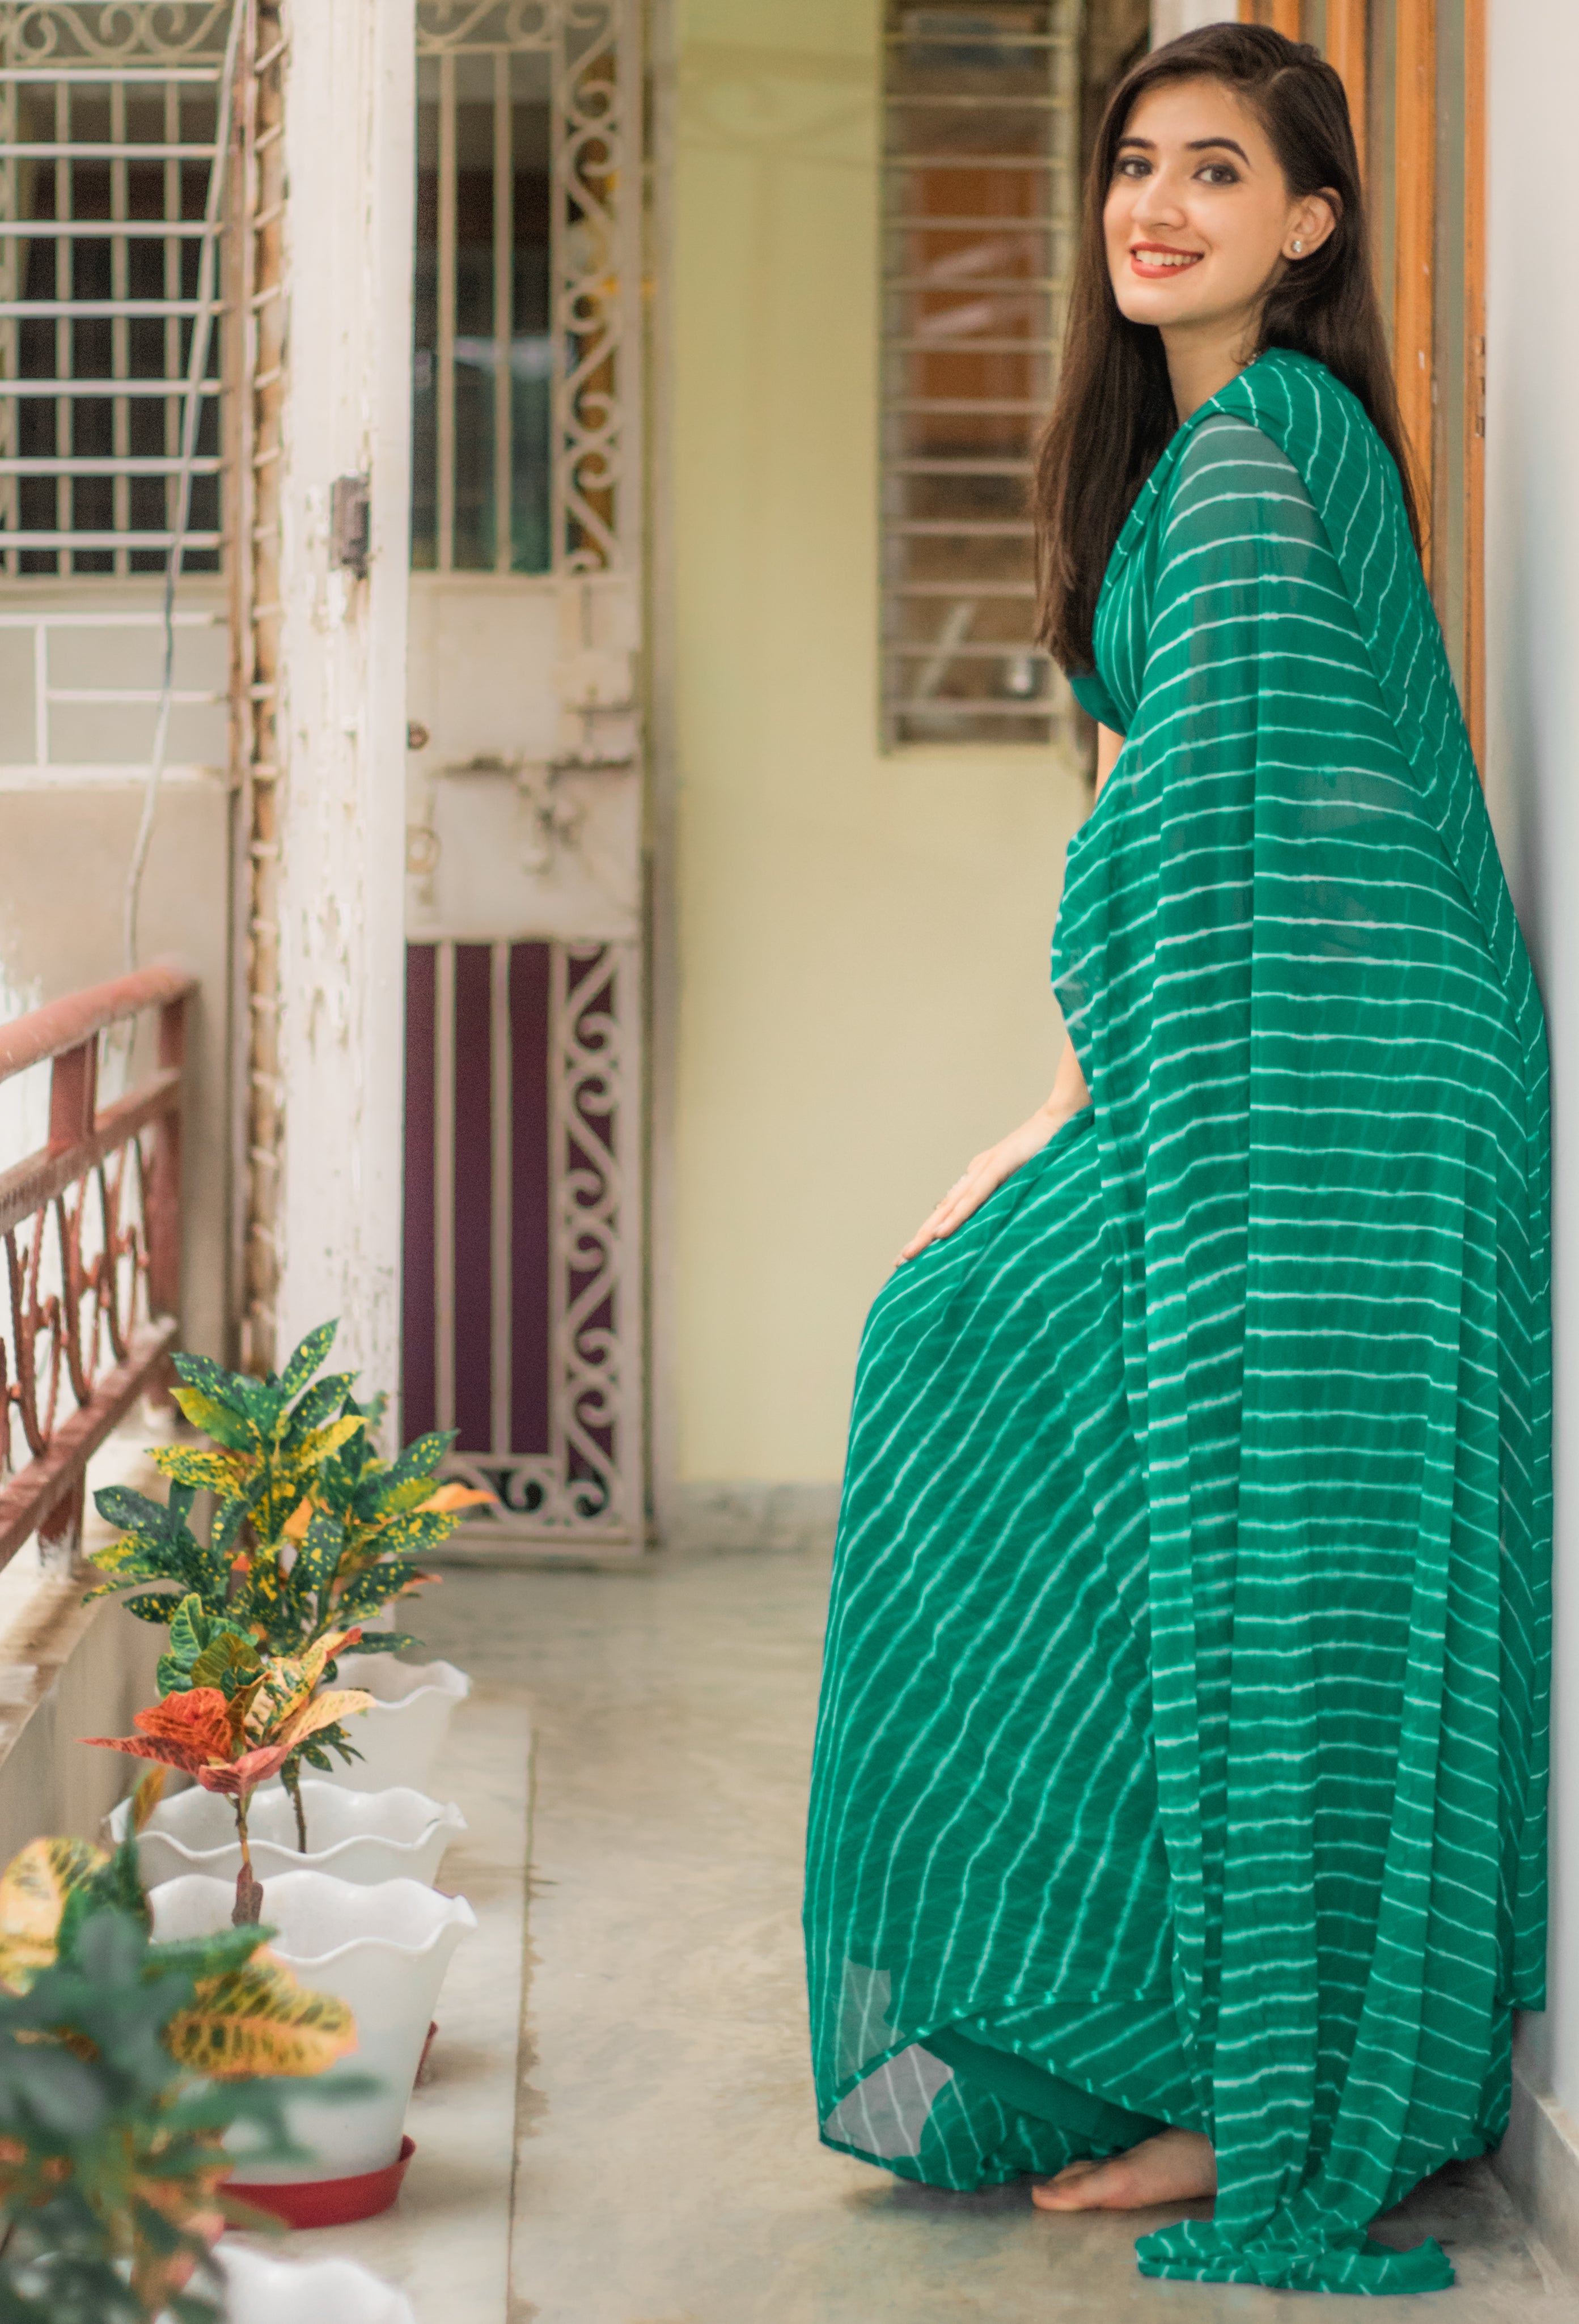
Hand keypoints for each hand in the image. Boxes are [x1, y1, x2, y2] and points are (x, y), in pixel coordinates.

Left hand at [898, 1101, 1079, 1263]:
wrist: (1063, 1116)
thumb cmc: (1049, 1149)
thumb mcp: (1025, 1179)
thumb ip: (1010, 1196)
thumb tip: (1000, 1221)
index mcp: (981, 1177)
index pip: (950, 1209)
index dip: (931, 1232)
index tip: (916, 1254)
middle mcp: (976, 1173)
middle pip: (942, 1211)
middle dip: (920, 1238)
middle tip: (898, 1262)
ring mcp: (986, 1168)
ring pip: (951, 1207)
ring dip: (928, 1232)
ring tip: (910, 1254)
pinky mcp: (999, 1164)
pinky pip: (974, 1196)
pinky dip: (957, 1216)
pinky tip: (940, 1233)